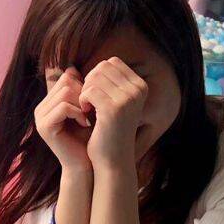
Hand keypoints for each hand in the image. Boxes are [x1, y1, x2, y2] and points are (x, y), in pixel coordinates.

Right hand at [33, 66, 92, 172]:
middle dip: (83, 93)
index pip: (66, 76)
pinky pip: (63, 106)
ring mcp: (40, 117)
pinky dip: (77, 112)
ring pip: (64, 92)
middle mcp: (41, 108)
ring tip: (88, 116)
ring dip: (81, 102)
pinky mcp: (44, 127)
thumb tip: (76, 67)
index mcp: (49, 102)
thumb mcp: (85, 108)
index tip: (92, 102)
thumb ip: (80, 90)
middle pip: (65, 81)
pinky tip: (84, 122)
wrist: (86, 163)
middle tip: (92, 109)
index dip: (83, 85)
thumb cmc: (89, 136)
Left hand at [79, 57, 146, 171]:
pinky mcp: (114, 108)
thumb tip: (86, 65)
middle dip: (90, 82)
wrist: (113, 160)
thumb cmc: (109, 131)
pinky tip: (85, 114)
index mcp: (141, 86)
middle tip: (88, 102)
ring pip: (94, 77)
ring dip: (84, 91)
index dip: (97, 76)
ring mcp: (128, 98)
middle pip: (102, 67)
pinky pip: (89, 91)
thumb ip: (107, 82)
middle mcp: (138, 90)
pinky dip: (82, 100)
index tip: (94, 95)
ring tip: (87, 108)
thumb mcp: (114, 103)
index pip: (112, 62)